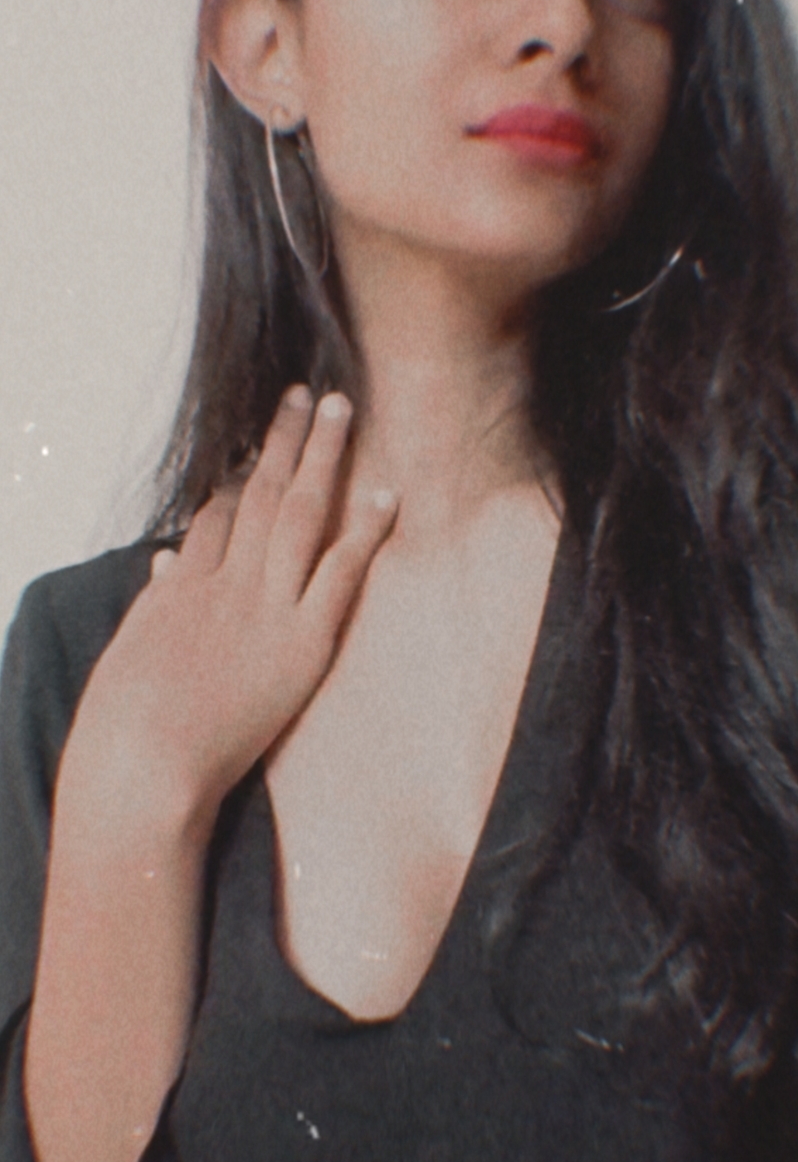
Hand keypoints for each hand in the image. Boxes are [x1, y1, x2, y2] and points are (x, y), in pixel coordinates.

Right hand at [64, 386, 397, 841]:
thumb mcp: (134, 652)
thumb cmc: (125, 726)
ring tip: (341, 408)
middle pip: (259, 494)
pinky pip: (339, 573)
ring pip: (298, 511)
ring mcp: (265, 607)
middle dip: (283, 441)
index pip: (215, 517)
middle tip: (306, 395)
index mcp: (180, 587)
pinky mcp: (301, 643)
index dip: (240, 479)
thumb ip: (159, 603)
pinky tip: (384, 494)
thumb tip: (168, 562)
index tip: (261, 450)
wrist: (143, 766)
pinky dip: (363, 530)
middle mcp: (224, 583)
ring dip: (320, 456)